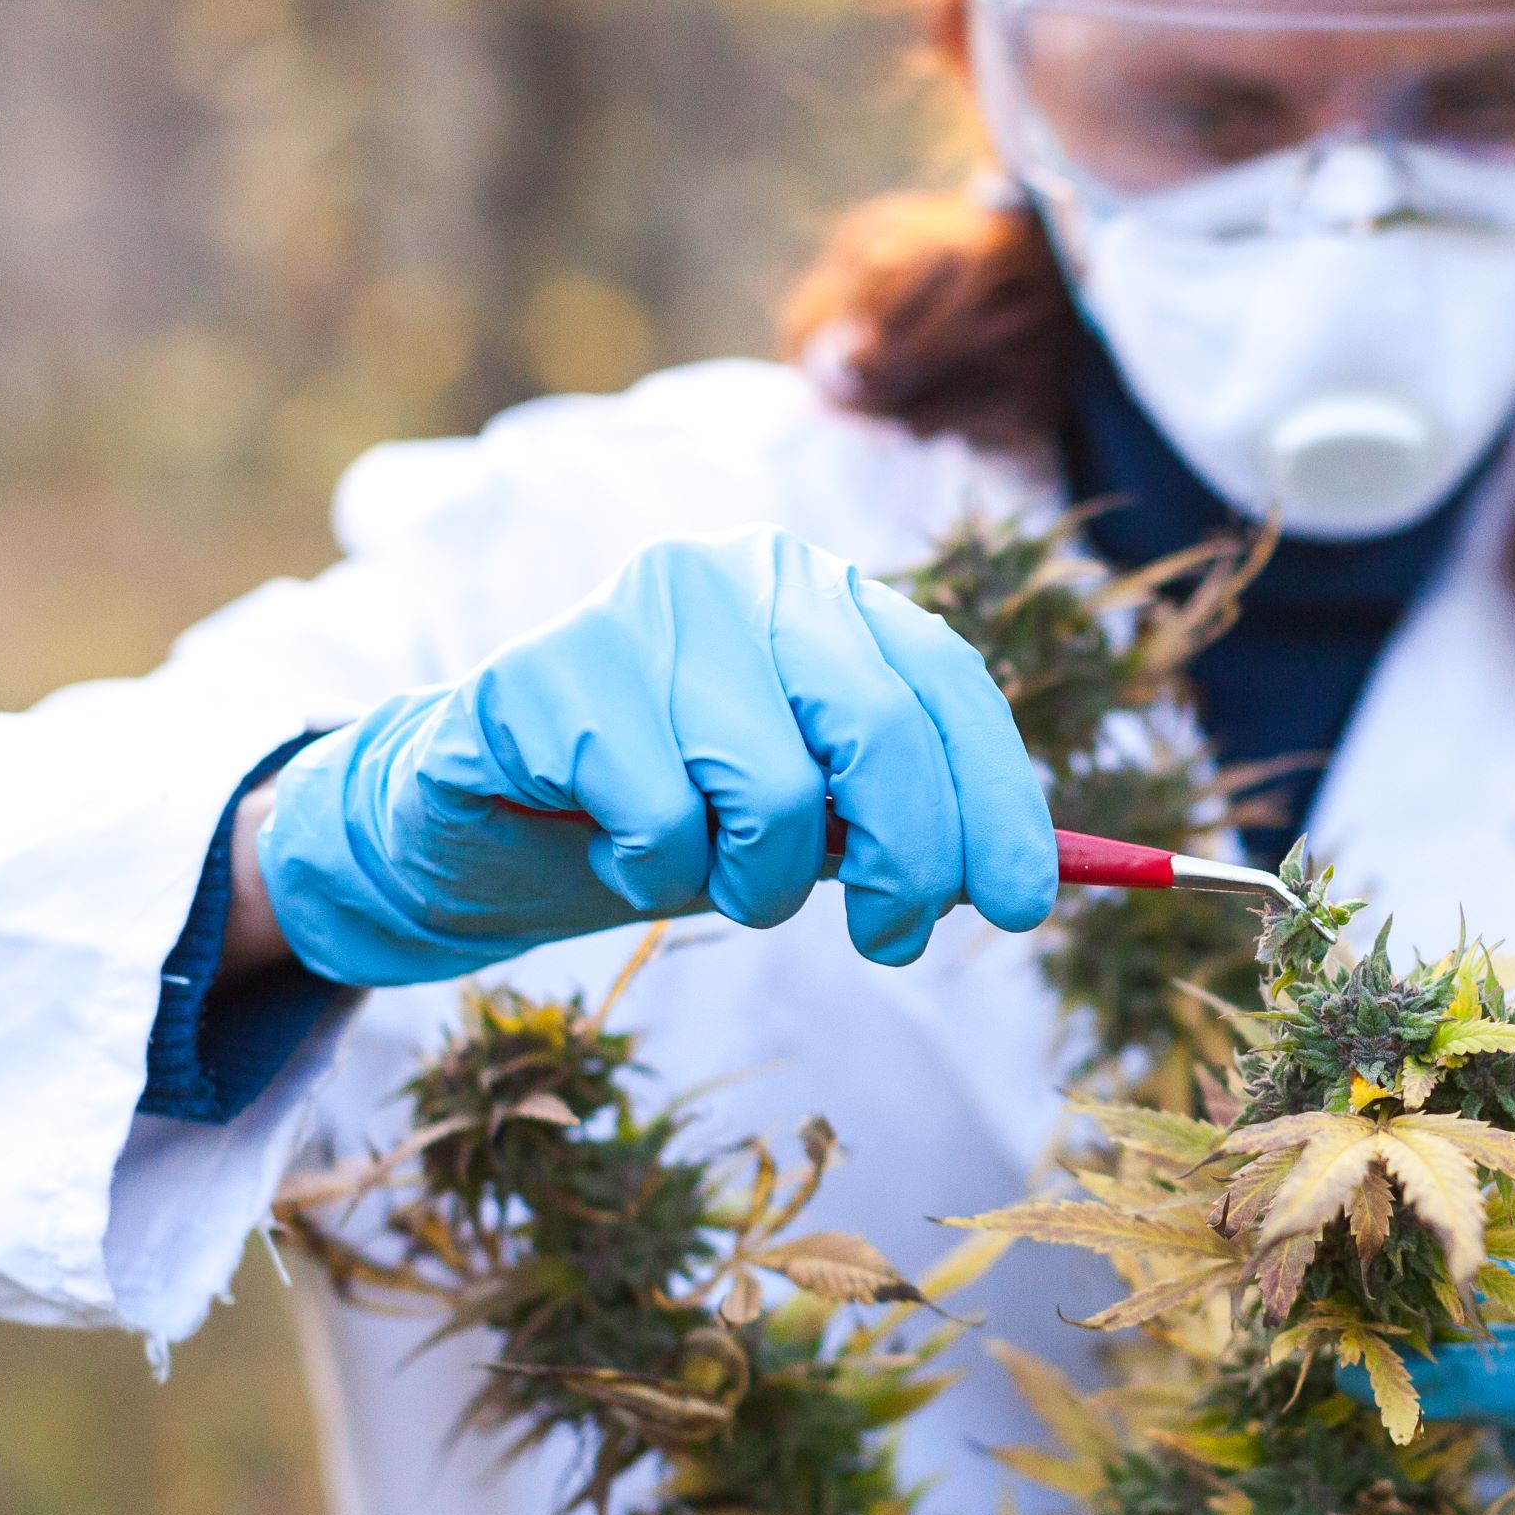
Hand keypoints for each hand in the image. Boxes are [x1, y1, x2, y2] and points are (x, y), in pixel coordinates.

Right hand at [256, 530, 1055, 985]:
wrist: (476, 819)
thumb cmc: (670, 813)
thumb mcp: (810, 816)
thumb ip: (907, 818)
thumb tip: (1038, 882)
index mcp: (820, 593)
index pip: (945, 683)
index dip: (999, 800)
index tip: (1020, 905)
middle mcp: (739, 576)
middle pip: (882, 734)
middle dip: (909, 864)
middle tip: (891, 939)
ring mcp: (635, 613)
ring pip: (771, 795)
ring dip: (752, 882)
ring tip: (702, 869)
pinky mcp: (544, 676)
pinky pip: (659, 820)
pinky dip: (649, 872)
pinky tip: (610, 843)